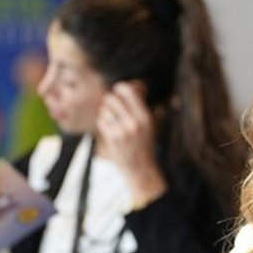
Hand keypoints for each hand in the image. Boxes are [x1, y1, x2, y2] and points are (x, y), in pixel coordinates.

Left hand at [96, 81, 167, 206]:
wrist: (140, 167)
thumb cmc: (144, 143)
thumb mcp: (151, 124)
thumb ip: (143, 105)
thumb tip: (136, 85)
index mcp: (146, 117)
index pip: (129, 91)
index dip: (121, 88)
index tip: (118, 90)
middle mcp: (135, 122)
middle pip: (113, 98)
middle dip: (110, 101)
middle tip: (113, 107)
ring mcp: (123, 130)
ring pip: (105, 109)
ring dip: (105, 112)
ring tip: (112, 121)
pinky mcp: (112, 137)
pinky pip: (101, 121)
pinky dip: (103, 123)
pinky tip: (110, 129)